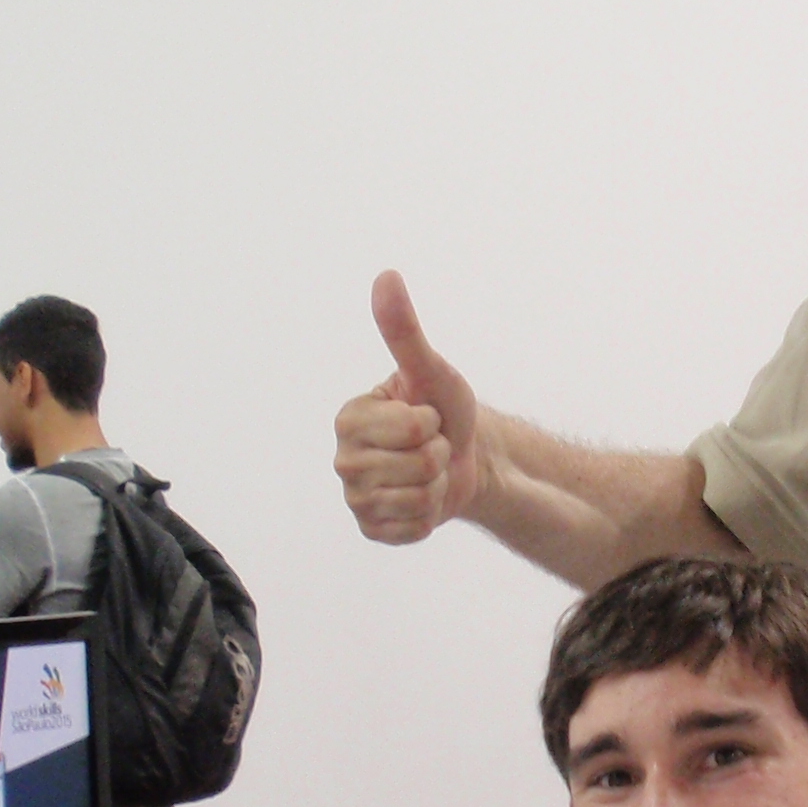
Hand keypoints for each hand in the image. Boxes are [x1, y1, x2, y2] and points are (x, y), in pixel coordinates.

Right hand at [333, 271, 487, 543]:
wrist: (464, 457)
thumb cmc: (445, 407)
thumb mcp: (430, 369)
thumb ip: (404, 330)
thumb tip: (386, 277)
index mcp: (348, 419)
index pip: (409, 428)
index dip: (431, 422)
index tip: (425, 415)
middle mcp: (343, 460)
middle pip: (416, 465)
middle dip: (437, 454)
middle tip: (430, 444)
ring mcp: (355, 499)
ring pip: (416, 499)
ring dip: (436, 484)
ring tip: (428, 471)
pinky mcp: (373, 530)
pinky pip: (413, 528)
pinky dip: (430, 515)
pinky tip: (424, 498)